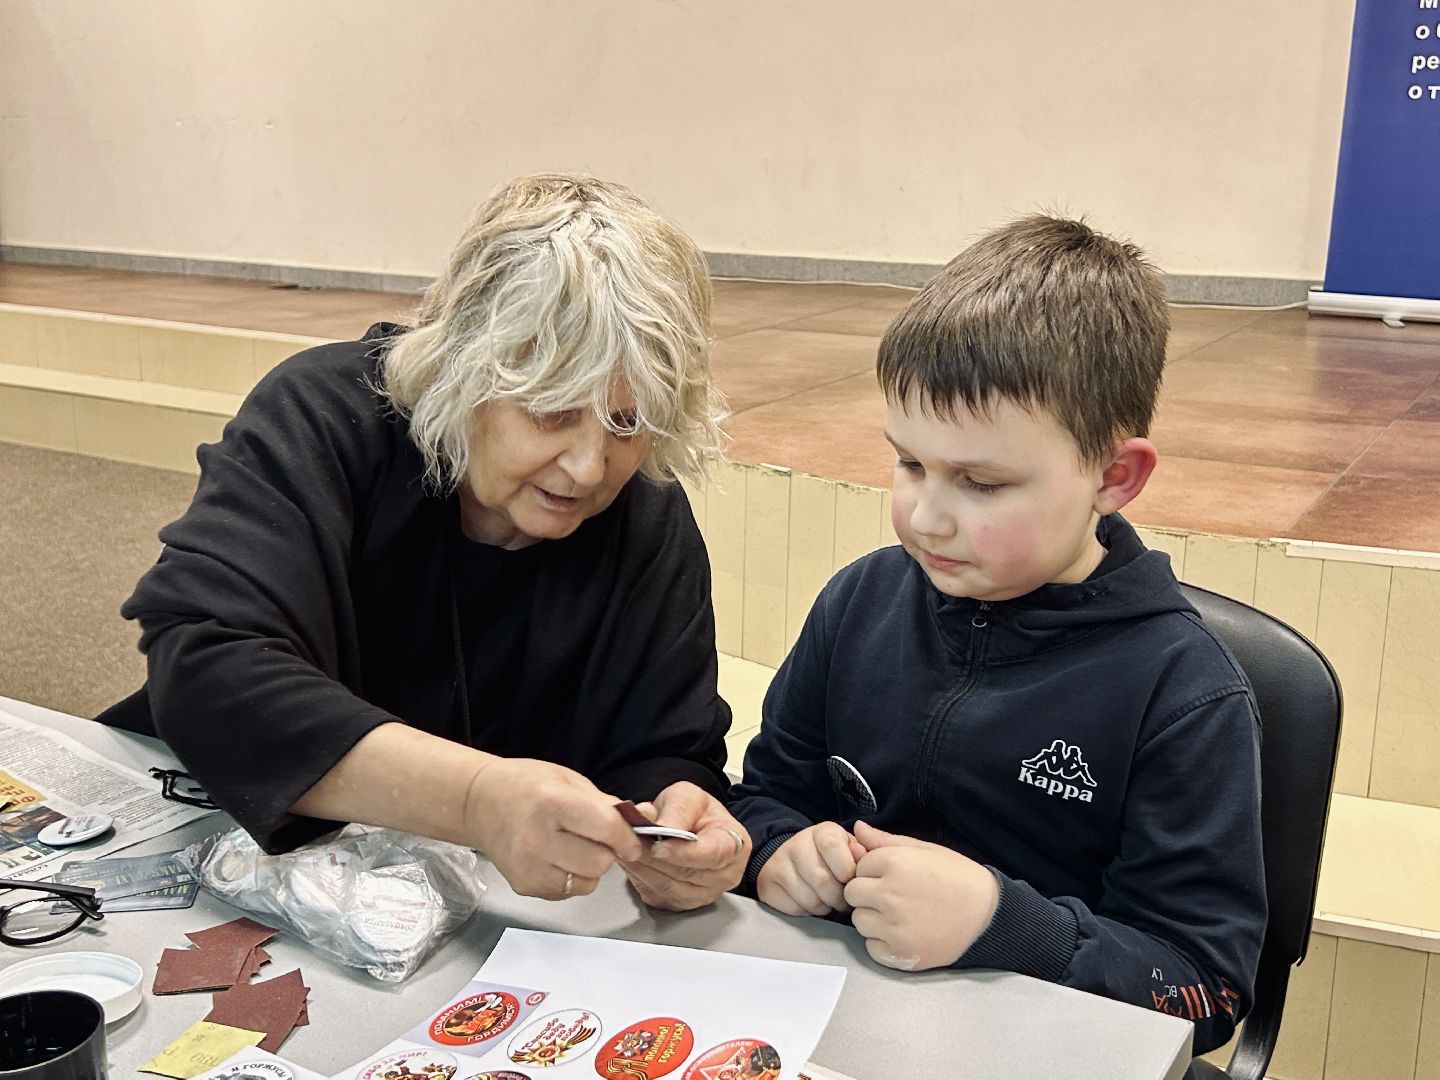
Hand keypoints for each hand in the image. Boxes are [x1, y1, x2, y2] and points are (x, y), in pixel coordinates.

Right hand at [463, 757, 642, 899]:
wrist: (480, 803)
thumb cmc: (526, 785)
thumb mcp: (568, 780)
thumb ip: (605, 804)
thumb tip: (643, 821)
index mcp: (552, 803)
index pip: (607, 829)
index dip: (628, 836)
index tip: (633, 838)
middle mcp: (537, 838)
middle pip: (601, 862)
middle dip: (608, 852)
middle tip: (597, 838)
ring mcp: (529, 867)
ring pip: (588, 882)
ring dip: (591, 867)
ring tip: (574, 846)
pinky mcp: (524, 886)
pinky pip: (568, 891)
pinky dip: (572, 877)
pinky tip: (557, 857)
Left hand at [618, 782, 749, 910]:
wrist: (690, 828)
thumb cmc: (696, 813)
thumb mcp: (689, 796)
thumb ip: (679, 809)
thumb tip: (665, 827)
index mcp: (735, 845)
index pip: (713, 854)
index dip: (684, 853)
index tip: (658, 846)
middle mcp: (724, 876)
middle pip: (686, 874)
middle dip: (653, 857)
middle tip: (630, 840)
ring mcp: (704, 894)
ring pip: (667, 888)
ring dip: (642, 867)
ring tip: (626, 847)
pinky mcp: (681, 905)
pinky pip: (656, 896)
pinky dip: (638, 878)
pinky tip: (631, 860)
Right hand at [755, 821, 866, 916]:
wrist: (796, 862)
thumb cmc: (834, 860)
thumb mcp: (852, 850)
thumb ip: (865, 851)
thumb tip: (862, 853)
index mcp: (822, 832)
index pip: (832, 846)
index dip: (845, 869)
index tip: (850, 879)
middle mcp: (797, 843)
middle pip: (821, 879)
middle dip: (838, 897)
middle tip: (843, 900)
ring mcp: (779, 864)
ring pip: (809, 898)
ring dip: (825, 907)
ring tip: (829, 902)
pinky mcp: (769, 885)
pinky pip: (795, 909)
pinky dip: (809, 912)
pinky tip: (813, 904)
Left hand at [843, 820, 999, 970]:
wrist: (988, 916)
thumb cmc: (957, 878)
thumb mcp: (924, 850)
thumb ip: (886, 840)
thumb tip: (857, 829)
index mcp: (893, 863)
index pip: (858, 867)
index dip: (873, 872)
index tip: (894, 877)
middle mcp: (889, 894)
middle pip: (853, 894)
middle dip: (867, 895)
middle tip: (893, 897)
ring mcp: (893, 926)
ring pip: (859, 921)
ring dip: (873, 919)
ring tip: (901, 916)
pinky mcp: (899, 953)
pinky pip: (871, 947)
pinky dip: (883, 943)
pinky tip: (905, 934)